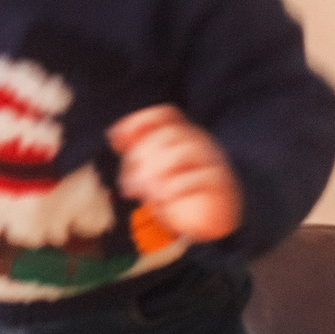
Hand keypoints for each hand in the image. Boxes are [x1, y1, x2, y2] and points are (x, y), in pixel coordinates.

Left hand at [109, 105, 241, 243]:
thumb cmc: (181, 190)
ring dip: (157, 172)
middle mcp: (200, 142)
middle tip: (128, 185)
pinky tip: (161, 200)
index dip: (139, 121)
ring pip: (184, 152)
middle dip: (142, 157)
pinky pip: (198, 178)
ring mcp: (213, 160)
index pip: (165, 115)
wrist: (215, 218)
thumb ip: (138, 154)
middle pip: (170, 134)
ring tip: (144, 193)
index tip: (114, 139)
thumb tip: (114, 136)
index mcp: (185, 135)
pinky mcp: (221, 183)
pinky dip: (175, 188)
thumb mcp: (155, 172)